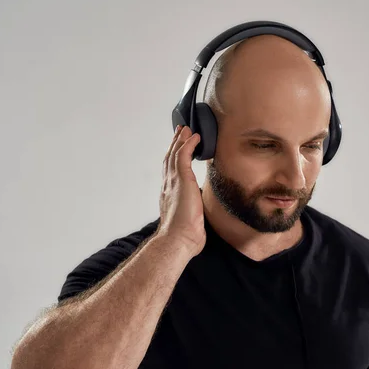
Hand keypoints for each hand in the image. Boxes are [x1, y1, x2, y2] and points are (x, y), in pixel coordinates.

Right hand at [157, 125, 205, 257]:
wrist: (178, 239)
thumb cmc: (185, 235)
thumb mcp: (190, 219)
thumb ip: (193, 211)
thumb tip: (200, 214)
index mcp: (169, 195)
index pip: (171, 172)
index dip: (174, 158)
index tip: (178, 149)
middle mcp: (168, 186)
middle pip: (170, 159)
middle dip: (175, 144)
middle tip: (180, 132)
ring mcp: (173, 182)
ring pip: (175, 154)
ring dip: (181, 140)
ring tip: (187, 129)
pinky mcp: (181, 180)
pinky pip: (183, 156)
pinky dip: (188, 144)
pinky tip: (194, 137)